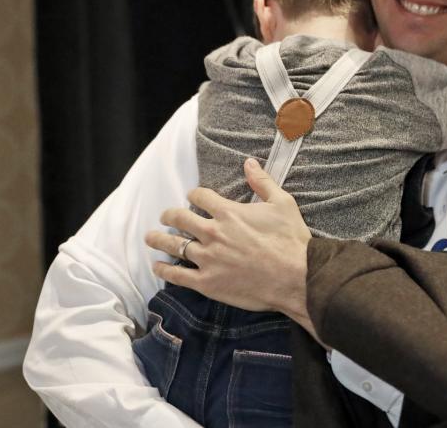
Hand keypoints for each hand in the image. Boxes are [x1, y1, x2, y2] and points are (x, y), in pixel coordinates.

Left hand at [145, 158, 317, 336]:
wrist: (296, 276)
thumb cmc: (291, 239)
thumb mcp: (282, 203)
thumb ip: (263, 182)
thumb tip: (249, 163)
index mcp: (229, 212)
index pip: (200, 196)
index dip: (194, 194)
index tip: (192, 197)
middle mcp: (213, 233)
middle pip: (180, 219)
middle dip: (170, 216)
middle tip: (165, 217)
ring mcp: (208, 259)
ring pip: (173, 245)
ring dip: (159, 240)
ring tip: (150, 238)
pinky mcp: (207, 283)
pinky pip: (177, 275)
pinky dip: (164, 270)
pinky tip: (156, 267)